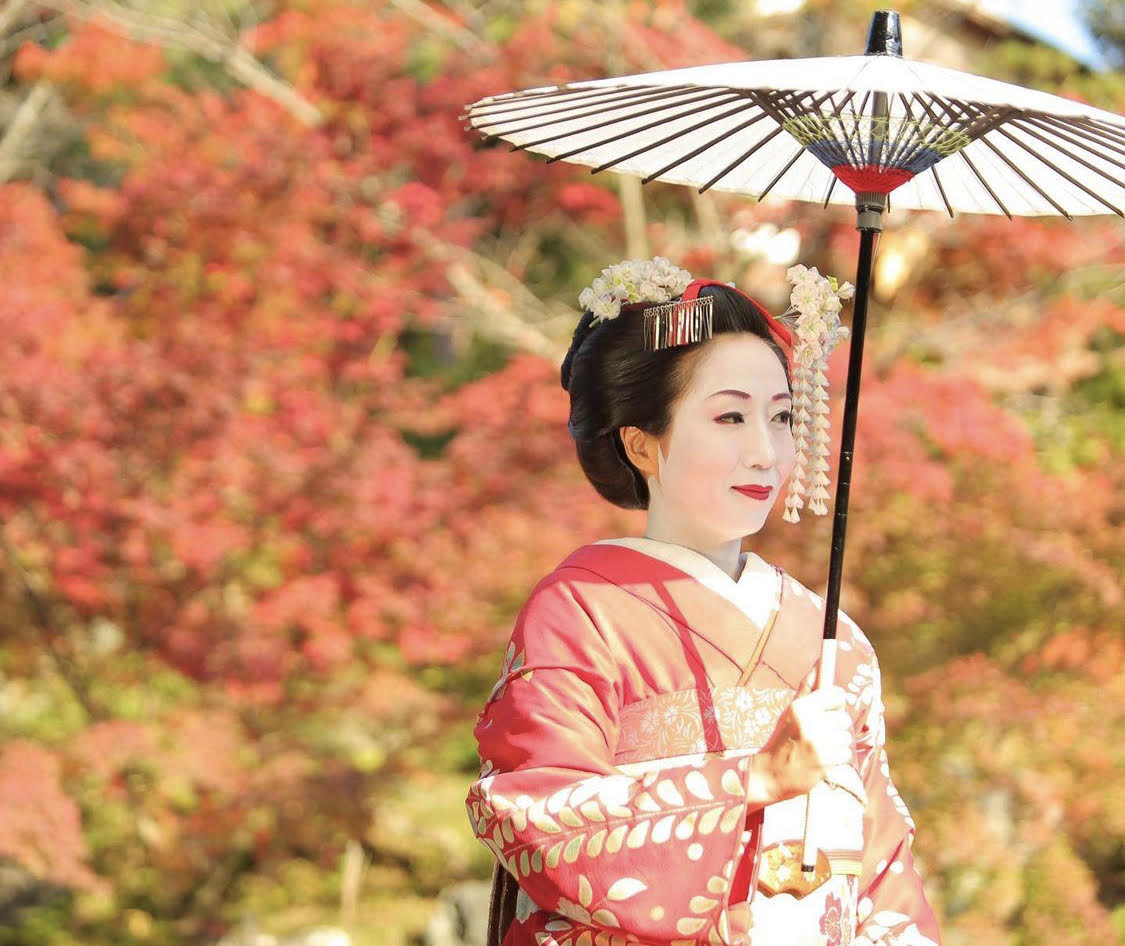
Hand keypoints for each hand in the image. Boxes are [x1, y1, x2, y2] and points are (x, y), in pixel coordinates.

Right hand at [759, 685, 853, 801]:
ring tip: (817, 749)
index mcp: (800, 707)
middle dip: (835, 726)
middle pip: (844, 717)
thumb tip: (819, 662)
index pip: (837, 694)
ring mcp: (818, 742)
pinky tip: (820, 760)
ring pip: (846, 737)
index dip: (835, 703)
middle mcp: (809, 722)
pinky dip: (836, 758)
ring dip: (836, 744)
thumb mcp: (790, 712)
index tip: (827, 711)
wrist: (770, 775)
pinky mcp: (826, 761)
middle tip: (818, 735)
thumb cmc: (783, 739)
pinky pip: (846, 753)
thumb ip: (807, 688)